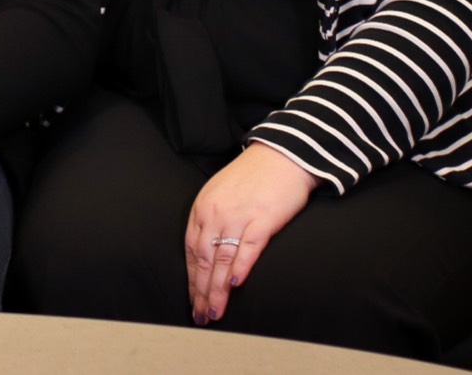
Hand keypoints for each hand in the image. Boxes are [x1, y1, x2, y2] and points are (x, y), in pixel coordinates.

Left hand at [184, 141, 317, 324]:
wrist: (282, 155)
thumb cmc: (253, 177)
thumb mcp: (220, 195)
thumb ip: (212, 220)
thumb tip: (207, 253)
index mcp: (202, 208)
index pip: (190, 250)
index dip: (191, 279)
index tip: (192, 301)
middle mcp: (215, 213)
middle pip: (203, 259)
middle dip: (200, 291)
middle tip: (200, 316)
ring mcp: (238, 215)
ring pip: (222, 258)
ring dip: (217, 289)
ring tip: (215, 312)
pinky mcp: (263, 218)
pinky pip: (249, 246)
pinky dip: (240, 266)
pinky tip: (235, 284)